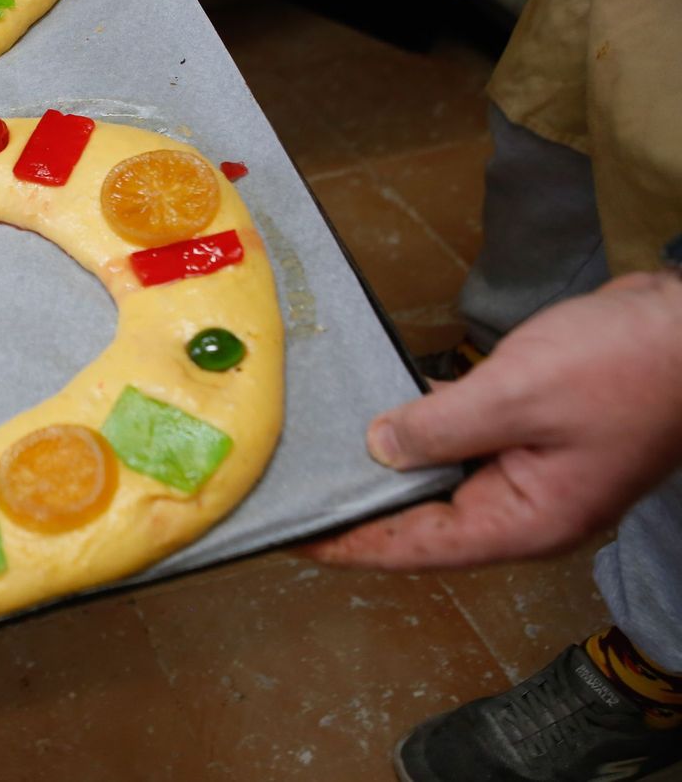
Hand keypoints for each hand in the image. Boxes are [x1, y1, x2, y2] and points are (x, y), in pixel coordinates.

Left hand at [305, 272, 681, 569]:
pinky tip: (375, 409)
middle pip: (421, 520)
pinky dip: (421, 427)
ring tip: (316, 452)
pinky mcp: (532, 433)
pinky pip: (461, 440)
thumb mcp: (518, 393)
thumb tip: (379, 448)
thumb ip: (440, 426)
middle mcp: (522, 508)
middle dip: (357, 505)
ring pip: (438, 477)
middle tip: (288, 488)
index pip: (416, 547)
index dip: (349, 542)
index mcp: (523, 521)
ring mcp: (529, 471)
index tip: (290, 536)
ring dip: (384, 462)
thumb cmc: (624, 365)